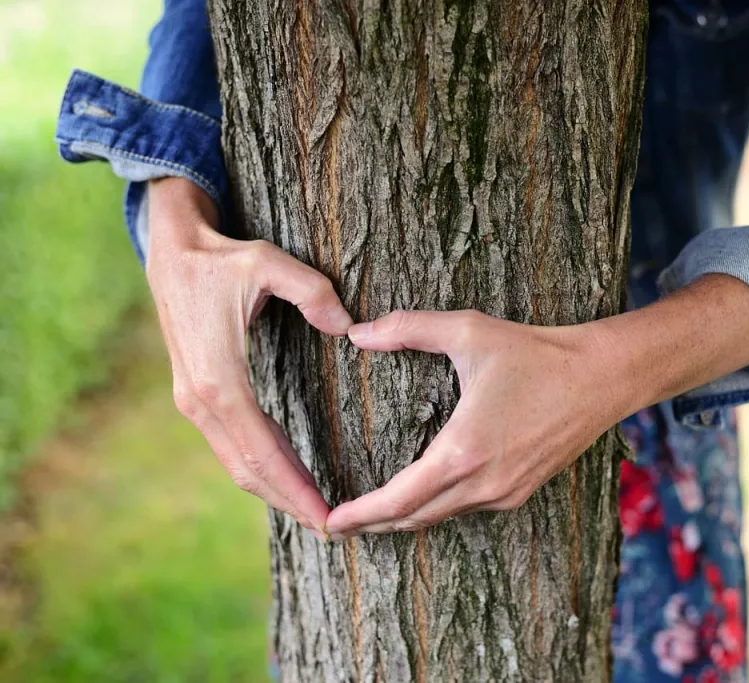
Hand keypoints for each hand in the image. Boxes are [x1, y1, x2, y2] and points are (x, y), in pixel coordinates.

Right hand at [145, 178, 351, 535]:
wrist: (172, 252)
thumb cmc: (223, 259)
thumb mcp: (268, 262)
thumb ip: (312, 291)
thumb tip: (348, 326)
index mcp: (218, 379)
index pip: (262, 449)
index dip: (295, 485)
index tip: (327, 514)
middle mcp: (200, 400)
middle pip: (247, 469)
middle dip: (289, 501)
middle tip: (331, 529)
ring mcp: (193, 402)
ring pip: (236, 463)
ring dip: (274, 491)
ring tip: (314, 513)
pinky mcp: (196, 396)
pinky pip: (231, 446)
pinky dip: (259, 469)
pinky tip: (286, 479)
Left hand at [324, 310, 628, 536]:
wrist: (601, 378)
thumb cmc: (536, 353)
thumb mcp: (469, 332)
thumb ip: (409, 329)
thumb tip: (357, 333)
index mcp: (462, 452)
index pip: (398, 500)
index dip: (359, 515)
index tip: (328, 522)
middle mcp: (482, 484)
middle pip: (413, 518)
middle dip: (372, 523)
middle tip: (336, 524)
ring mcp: (504, 493)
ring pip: (440, 517)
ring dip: (403, 517)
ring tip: (371, 513)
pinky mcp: (520, 492)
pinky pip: (467, 508)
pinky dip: (436, 508)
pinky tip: (422, 495)